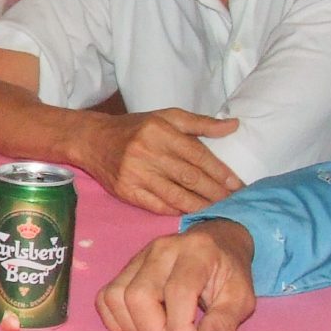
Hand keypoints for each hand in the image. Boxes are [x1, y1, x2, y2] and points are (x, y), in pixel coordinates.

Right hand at [80, 109, 243, 212]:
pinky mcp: (126, 191)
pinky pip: (157, 206)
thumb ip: (201, 123)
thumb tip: (234, 125)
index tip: (237, 184)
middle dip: (215, 192)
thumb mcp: (167, 117)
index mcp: (161, 132)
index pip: (197, 155)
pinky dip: (177, 211)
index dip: (220, 172)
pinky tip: (191, 213)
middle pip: (189, 177)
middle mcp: (148, 152)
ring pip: (175, 195)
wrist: (93, 140)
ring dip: (200, 206)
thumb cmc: (136, 127)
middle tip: (234, 202)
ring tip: (218, 211)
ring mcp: (136, 174)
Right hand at [96, 220, 256, 330]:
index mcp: (197, 252)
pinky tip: (142, 324)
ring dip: (135, 327)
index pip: (177, 292)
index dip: (180, 328)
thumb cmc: (229, 274)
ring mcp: (139, 256)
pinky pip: (106, 297)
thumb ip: (225, 323)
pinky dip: (118, 319)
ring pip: (117, 297)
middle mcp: (162, 249)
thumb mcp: (241, 298)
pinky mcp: (125, 268)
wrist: (217, 243)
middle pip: (139, 296)